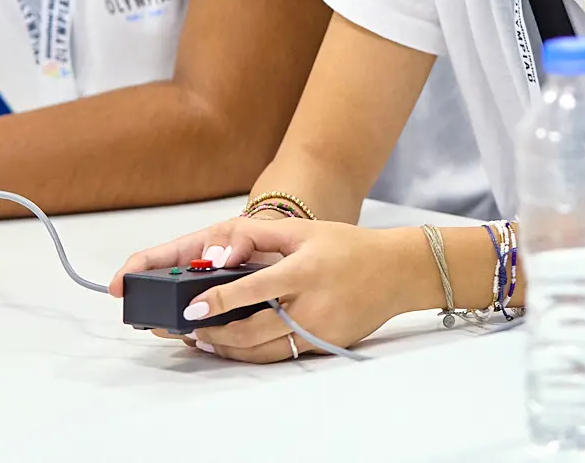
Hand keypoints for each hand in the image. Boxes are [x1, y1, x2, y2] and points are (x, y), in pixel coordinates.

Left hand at [112, 218, 432, 362]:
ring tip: (202, 340)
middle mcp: (312, 306)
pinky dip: (252, 353)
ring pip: (263, 351)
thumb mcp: (305, 229)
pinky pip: (280, 354)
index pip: (254, 291)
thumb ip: (259, 235)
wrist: (397, 272)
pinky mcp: (323, 344)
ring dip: (228, 349)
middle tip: (187, 330)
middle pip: (253, 332)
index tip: (191, 309)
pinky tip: (234, 346)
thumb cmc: (349, 247)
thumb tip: (219, 252)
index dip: (219, 301)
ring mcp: (319, 330)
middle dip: (214, 335)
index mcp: (305, 271)